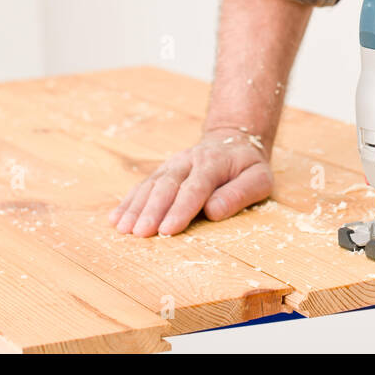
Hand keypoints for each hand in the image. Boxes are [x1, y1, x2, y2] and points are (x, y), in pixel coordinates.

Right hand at [108, 126, 273, 236]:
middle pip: (167, 186)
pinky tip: (115, 219)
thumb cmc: (247, 167)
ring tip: (123, 229)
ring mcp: (172, 165)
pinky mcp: (161, 172)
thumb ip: (240, 194)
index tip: (168, 229)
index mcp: (214, 162)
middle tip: (140, 233)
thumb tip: (213, 211)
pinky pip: (142, 186)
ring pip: (150, 185)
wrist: (232, 141)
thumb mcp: (259, 178)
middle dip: (152, 210)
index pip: (196, 187)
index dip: (181, 208)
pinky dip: (128, 202)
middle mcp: (188, 161)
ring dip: (135, 208)